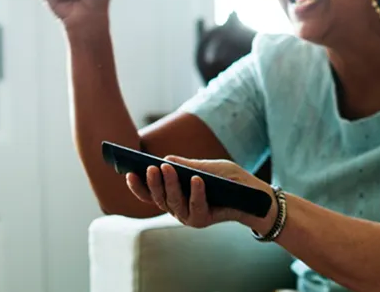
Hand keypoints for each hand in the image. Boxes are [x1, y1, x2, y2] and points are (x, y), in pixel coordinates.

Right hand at [125, 156, 275, 232]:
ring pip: (173, 202)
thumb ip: (189, 165)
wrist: (251, 196)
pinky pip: (195, 206)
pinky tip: (196, 179)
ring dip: (169, 185)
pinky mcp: (201, 220)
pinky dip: (195, 192)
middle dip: (153, 182)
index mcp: (174, 195)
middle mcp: (177, 208)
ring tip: (167, 168)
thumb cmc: (228, 179)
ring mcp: (187, 216)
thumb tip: (166, 159)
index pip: (150, 193)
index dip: (138, 185)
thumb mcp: (208, 167)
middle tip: (151, 167)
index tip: (128, 172)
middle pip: (159, 198)